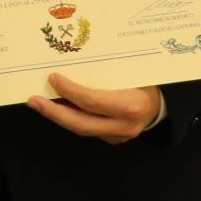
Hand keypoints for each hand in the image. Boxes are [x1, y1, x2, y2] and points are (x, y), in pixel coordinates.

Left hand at [27, 74, 160, 144]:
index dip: (69, 91)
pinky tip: (59, 108)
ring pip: (83, 129)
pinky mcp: (115, 140)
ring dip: (59, 116)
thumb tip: (73, 59)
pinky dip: (72, 118)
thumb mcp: (132, 70)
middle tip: (33, 101)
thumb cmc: (149, 80)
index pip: (91, 101)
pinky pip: (89, 130)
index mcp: (130, 105)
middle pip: (81, 123)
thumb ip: (106, 71)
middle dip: (54, 113)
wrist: (167, 103)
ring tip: (40, 104)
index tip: (52, 79)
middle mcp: (124, 125)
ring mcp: (120, 136)